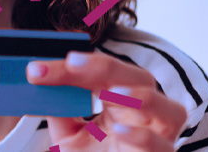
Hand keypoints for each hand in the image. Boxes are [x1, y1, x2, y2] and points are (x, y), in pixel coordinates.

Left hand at [27, 51, 186, 151]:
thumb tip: (42, 87)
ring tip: (111, 92)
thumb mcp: (69, 136)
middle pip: (138, 78)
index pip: (103, 73)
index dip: (73, 67)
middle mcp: (144, 113)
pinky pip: (161, 145)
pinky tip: (119, 130)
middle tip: (71, 62)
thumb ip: (60, 112)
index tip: (39, 69)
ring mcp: (158, 136)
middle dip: (104, 67)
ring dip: (139, 96)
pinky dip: (142, 136)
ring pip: (168, 107)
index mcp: (123, 101)